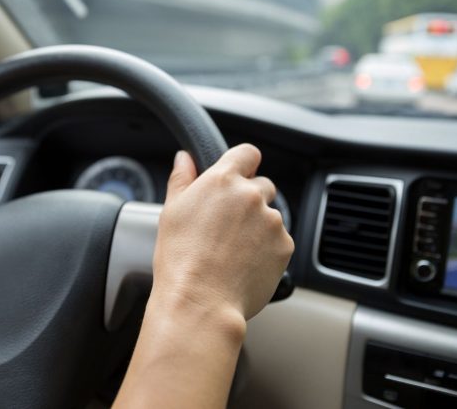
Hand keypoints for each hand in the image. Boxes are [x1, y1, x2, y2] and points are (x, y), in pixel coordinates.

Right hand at [152, 144, 293, 322]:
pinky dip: (267, 250)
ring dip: (258, 227)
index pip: (247, 153)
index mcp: (223, 180)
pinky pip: (279, 241)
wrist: (200, 302)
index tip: (239, 175)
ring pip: (271, 217)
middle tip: (228, 226)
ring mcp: (272, 221)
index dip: (244, 164)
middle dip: (249, 200)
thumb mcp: (172, 212)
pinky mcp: (285, 246)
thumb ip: (182, 179)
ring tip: (233, 251)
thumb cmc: (181, 260)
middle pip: (262, 186)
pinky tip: (244, 264)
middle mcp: (252, 195)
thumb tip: (185, 158)